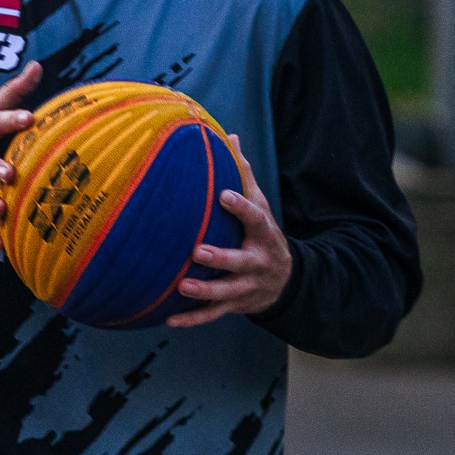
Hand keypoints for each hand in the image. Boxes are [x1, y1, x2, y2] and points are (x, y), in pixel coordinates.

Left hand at [167, 133, 292, 327]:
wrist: (285, 281)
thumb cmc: (262, 234)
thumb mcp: (261, 205)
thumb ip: (244, 175)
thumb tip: (230, 135)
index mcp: (264, 233)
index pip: (256, 218)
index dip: (242, 207)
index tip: (225, 195)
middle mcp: (258, 262)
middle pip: (241, 261)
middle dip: (221, 257)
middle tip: (198, 250)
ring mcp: (247, 286)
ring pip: (227, 292)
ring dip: (205, 290)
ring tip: (182, 286)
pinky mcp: (236, 305)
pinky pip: (213, 315)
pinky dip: (192, 319)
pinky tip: (170, 319)